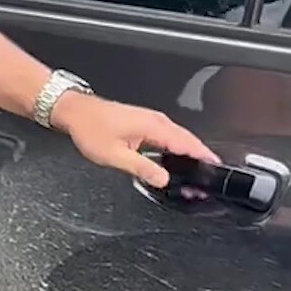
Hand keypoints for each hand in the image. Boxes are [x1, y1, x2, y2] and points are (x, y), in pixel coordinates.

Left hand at [53, 93, 220, 186]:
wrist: (75, 111)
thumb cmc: (90, 128)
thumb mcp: (115, 155)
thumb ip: (142, 168)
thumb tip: (163, 179)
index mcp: (153, 126)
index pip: (187, 143)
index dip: (204, 156)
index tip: (215, 169)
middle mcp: (155, 120)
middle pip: (187, 139)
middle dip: (201, 157)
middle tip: (208, 177)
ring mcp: (151, 119)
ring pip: (179, 137)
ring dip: (190, 152)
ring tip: (198, 171)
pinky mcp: (145, 122)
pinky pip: (169, 135)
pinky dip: (178, 147)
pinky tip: (177, 159)